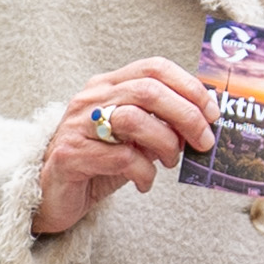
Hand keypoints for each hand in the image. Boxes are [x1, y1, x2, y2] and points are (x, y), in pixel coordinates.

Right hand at [35, 60, 219, 231]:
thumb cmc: (98, 163)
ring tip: (170, 162)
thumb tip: (204, 121)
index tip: (212, 112)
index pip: (154, 68)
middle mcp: (91, 100)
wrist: (51, 195)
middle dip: (186, 115)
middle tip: (204, 141)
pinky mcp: (70, 156)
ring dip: (165, 144)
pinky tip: (144, 182)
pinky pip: (121, 158)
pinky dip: (144, 173)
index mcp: (108, 86)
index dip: (189, 87)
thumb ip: (161, 125)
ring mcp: (77, 126)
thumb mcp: (135, 139)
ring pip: (134, 120)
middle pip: (148, 91)